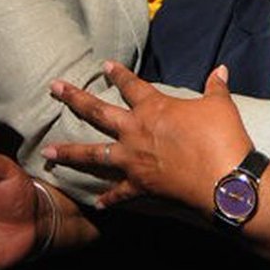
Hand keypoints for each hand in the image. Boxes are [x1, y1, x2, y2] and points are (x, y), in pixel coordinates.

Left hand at [42, 61, 250, 211]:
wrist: (223, 178)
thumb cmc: (222, 137)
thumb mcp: (220, 105)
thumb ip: (215, 87)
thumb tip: (221, 69)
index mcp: (154, 108)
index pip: (131, 85)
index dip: (119, 74)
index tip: (105, 65)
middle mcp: (136, 131)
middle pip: (98, 112)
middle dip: (74, 98)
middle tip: (54, 87)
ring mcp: (134, 160)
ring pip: (94, 154)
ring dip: (69, 153)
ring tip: (46, 153)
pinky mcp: (141, 185)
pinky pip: (119, 193)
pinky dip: (109, 198)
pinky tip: (97, 203)